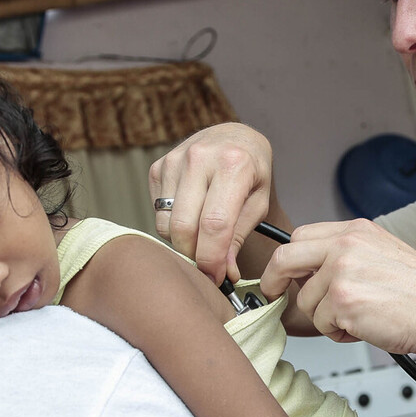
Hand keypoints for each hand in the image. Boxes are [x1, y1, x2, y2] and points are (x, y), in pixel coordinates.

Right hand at [149, 122, 275, 283]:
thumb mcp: (258, 203)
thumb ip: (238, 238)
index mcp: (234, 164)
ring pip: (166, 224)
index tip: (216, 278)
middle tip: (208, 266)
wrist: (234, 138)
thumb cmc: (251, 172)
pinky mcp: (159, 166)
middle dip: (194, 256)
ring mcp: (175, 160)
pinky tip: (191, 215)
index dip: (212, 259)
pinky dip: (173, 225)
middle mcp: (200, 157)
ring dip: (183, 242)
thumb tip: (224, 274)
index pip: (215, 224)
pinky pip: (158, 212)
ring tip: (203, 237)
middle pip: (184, 227)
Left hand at [258, 220, 415, 357]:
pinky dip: (339, 333)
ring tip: (357, 318)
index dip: (287, 260)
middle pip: (285, 259)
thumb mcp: (382, 253)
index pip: (301, 236)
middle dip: (274, 281)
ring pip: (306, 301)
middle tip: (273, 295)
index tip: (280, 274)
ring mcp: (342, 273)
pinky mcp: (342, 302)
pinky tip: (363, 327)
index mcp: (355, 231)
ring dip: (325, 318)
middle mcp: (346, 246)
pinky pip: (321, 324)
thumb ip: (346, 254)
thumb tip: (311, 272)